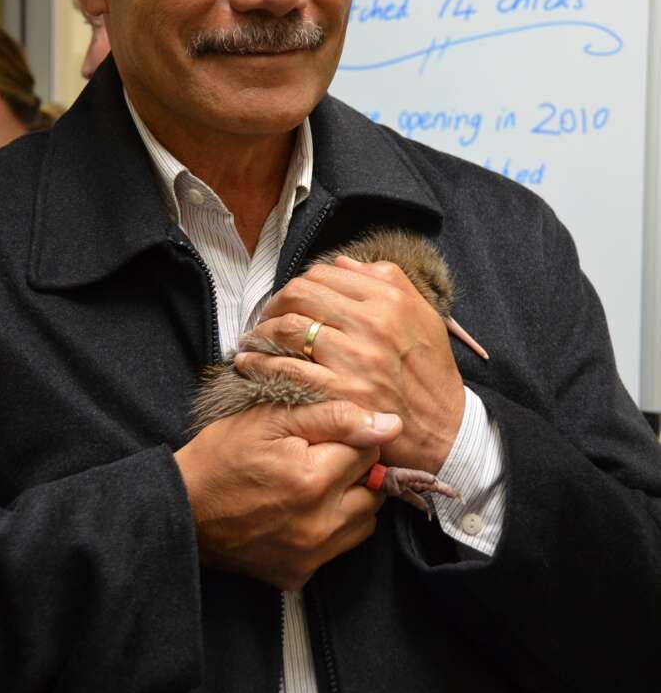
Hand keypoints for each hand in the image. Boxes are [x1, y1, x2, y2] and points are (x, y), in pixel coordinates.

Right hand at [174, 399, 401, 589]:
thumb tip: (390, 425)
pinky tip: (299, 513)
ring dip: (348, 502)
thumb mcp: (272, 418)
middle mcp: (319, 525)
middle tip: (319, 460)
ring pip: (363, 523)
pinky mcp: (297, 576)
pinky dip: (329, 530)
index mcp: (314, 479)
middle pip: (374, 491)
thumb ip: (335, 417)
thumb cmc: (223, 455)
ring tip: (312, 485)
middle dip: (354, 472)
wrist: (181, 508)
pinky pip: (337, 549)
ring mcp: (309, 556)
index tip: (321, 438)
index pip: (370, 453)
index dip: (348, 439)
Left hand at [234, 255, 465, 471]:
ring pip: (289, 328)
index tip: (290, 298)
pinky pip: (287, 371)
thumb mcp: (422, 314)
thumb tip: (342, 264)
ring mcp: (354, 360)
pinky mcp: (340, 394)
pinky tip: (249, 364)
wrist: (444, 428)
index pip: (325, 274)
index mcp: (389, 301)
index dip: (300, 283)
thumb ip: (386, 280)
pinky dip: (260, 364)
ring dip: (262, 332)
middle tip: (266, 317)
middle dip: (275, 303)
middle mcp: (371, 324)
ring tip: (253, 339)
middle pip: (301, 294)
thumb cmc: (431, 371)